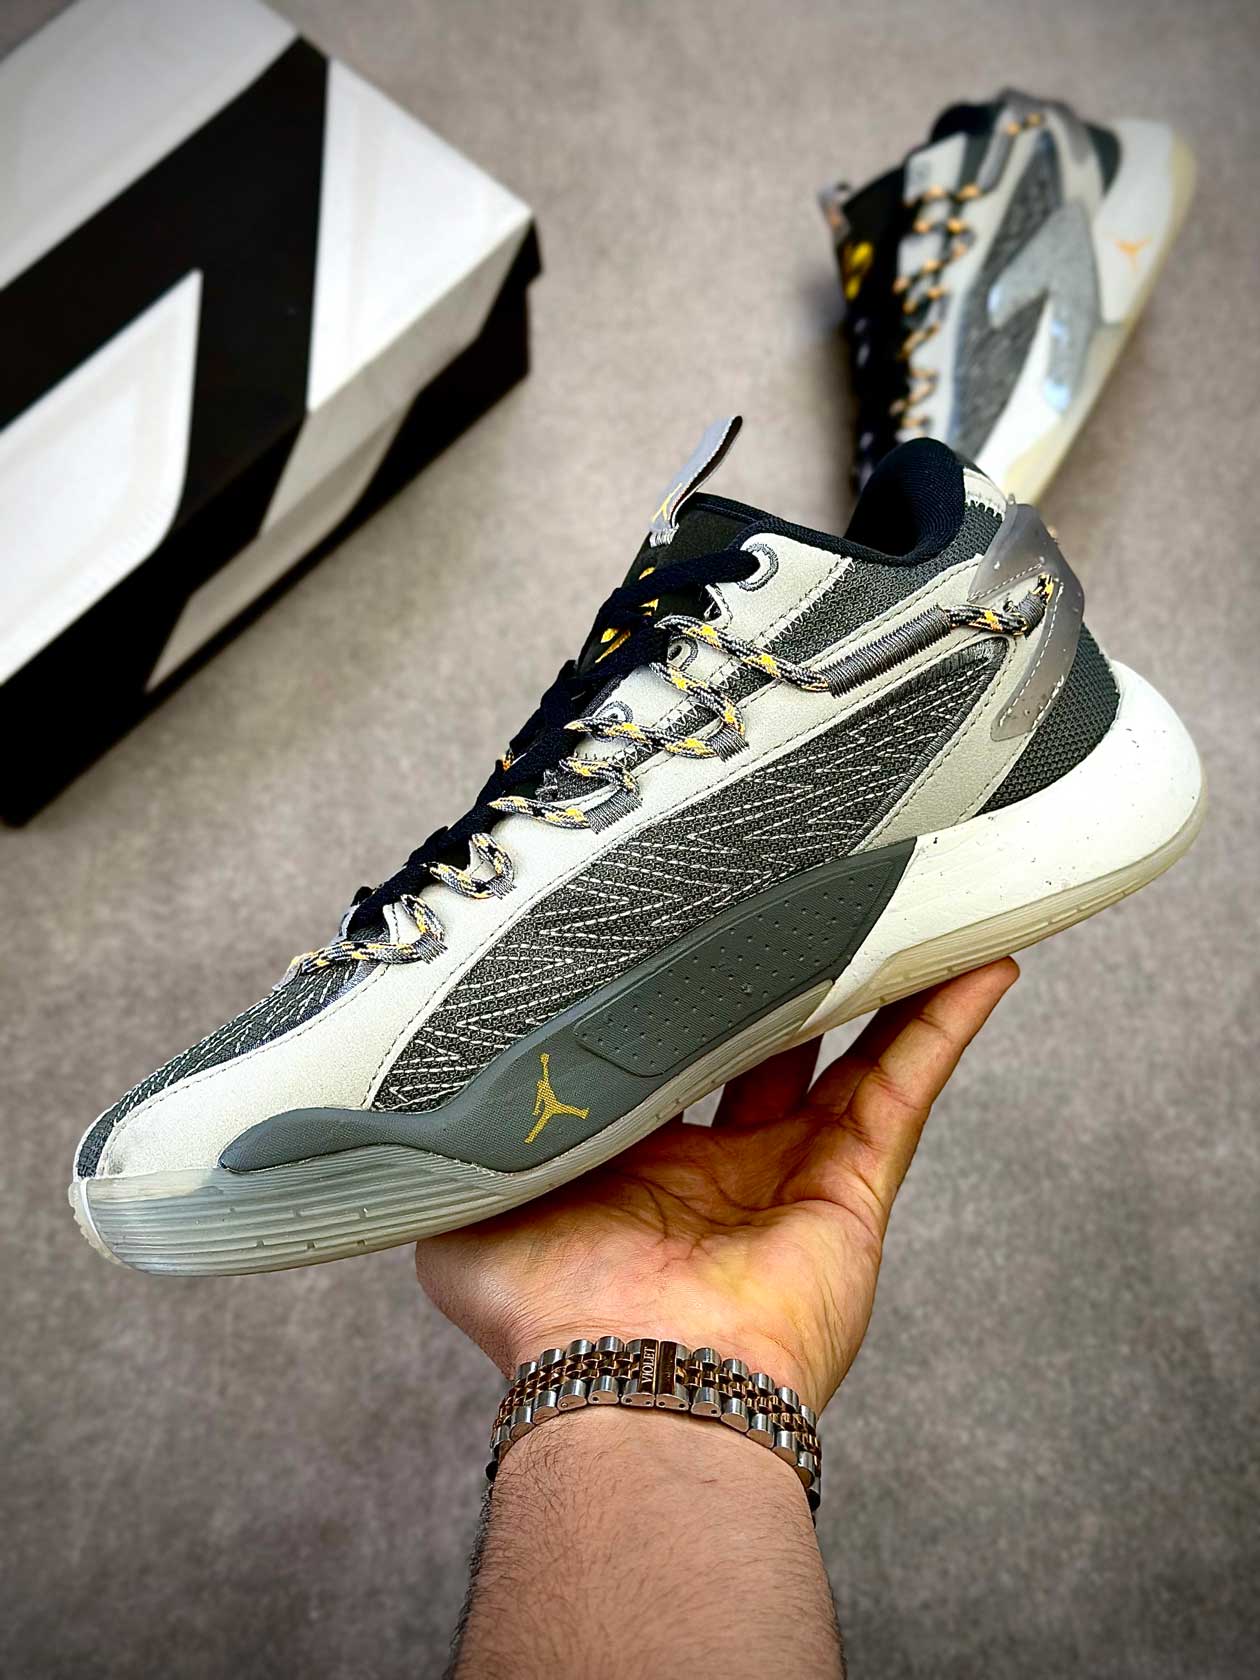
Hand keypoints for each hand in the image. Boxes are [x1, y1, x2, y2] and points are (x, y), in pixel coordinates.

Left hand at [415, 960, 1017, 1411]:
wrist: (629, 1383)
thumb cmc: (549, 1318)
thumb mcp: (466, 1216)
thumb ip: (466, 1150)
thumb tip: (426, 1099)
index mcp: (635, 1164)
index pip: (666, 1054)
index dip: (679, 993)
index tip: (684, 925)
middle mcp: (718, 1169)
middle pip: (767, 1044)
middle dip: (782, 977)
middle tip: (792, 898)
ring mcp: (792, 1177)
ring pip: (852, 1053)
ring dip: (883, 983)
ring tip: (906, 903)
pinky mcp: (853, 1187)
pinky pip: (906, 1086)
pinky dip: (946, 1023)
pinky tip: (977, 962)